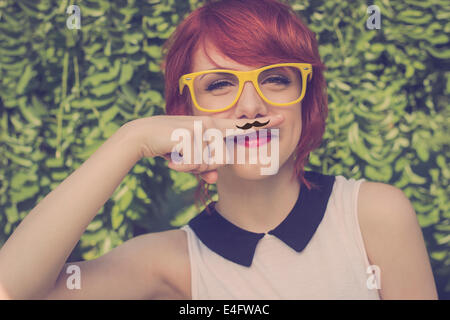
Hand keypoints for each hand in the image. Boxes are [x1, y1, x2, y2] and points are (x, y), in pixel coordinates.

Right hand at [125, 114, 284, 182]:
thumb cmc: (168, 145)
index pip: (242, 125)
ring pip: (209, 162)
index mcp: (212, 126)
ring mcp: (202, 130)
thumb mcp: (189, 158)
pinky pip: (197, 162)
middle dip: (202, 165)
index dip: (264, 123)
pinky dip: (185, 164)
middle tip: (183, 155)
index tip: (283, 119)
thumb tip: (214, 179)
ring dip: (192, 165)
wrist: (142, 135)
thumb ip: (204, 167)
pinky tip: (174, 155)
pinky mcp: (191, 136)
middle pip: (221, 157)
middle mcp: (210, 126)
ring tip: (177, 154)